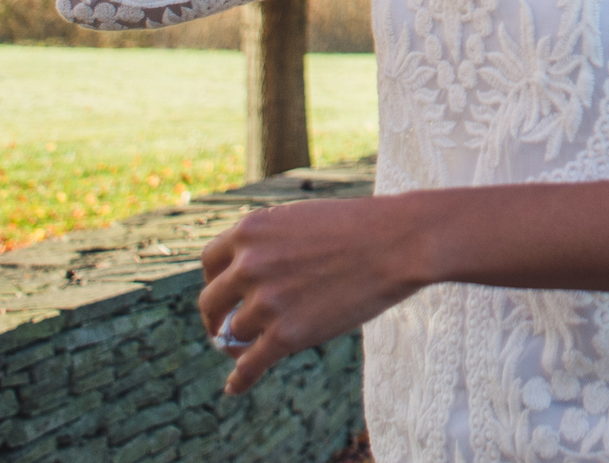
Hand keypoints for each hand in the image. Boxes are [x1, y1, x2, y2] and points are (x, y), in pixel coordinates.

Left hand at [198, 197, 423, 395]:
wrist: (398, 243)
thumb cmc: (358, 227)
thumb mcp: (299, 220)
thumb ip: (267, 244)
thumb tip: (245, 276)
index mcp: (250, 230)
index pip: (210, 262)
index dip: (217, 281)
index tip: (225, 295)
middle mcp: (248, 265)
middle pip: (211, 302)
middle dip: (217, 318)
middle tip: (225, 329)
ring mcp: (266, 301)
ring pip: (234, 334)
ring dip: (239, 345)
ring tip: (250, 351)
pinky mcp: (287, 334)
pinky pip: (249, 365)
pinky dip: (239, 379)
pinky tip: (234, 387)